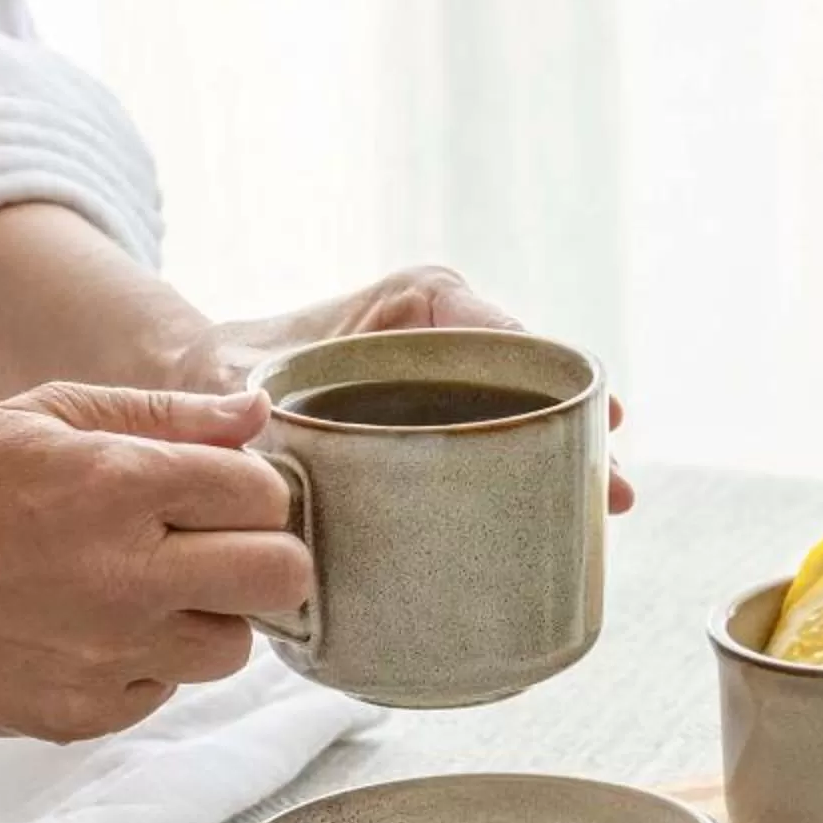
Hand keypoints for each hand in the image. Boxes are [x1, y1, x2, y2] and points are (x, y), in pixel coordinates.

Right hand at [0, 383, 309, 741]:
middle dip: (264, 556)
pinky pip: (164, 692)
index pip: (264, 494)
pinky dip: (145, 665)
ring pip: (234, 648)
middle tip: (217, 551)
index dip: (253, 491)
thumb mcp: (44, 418)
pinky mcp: (85, 715)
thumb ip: (161, 413)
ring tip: (145, 594)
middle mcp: (126, 577)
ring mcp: (109, 657)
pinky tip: (90, 633)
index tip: (219, 497)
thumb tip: (256, 414)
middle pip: (281, 577)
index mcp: (118, 485)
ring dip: (207, 618)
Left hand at [176, 263, 633, 513]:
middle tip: (614, 490)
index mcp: (413, 304)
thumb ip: (240, 414)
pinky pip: (498, 436)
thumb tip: (257, 451)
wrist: (208, 382)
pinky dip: (529, 471)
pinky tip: (558, 518)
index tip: (597, 417)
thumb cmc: (225, 372)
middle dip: (575, 430)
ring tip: (606, 509)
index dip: (553, 378)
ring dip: (563, 458)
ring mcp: (450, 376)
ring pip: (522, 411)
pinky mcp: (445, 415)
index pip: (501, 334)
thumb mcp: (234, 385)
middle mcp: (445, 331)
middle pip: (530, 377)